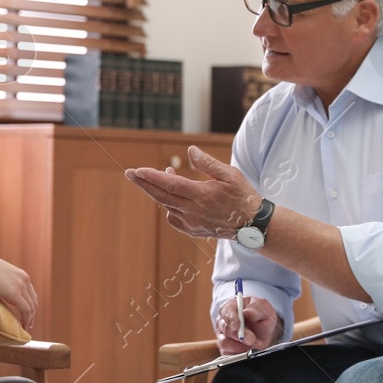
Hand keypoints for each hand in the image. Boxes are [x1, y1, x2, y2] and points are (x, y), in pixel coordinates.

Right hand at [0, 247, 36, 331]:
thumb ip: (3, 284)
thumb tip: (4, 294)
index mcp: (21, 274)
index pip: (31, 293)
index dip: (30, 306)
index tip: (27, 316)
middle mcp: (24, 279)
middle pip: (34, 301)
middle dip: (32, 314)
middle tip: (27, 325)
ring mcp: (20, 285)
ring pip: (31, 307)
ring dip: (29, 319)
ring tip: (24, 328)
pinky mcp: (14, 292)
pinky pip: (25, 310)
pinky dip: (26, 320)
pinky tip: (21, 327)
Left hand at [126, 146, 260, 240]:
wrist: (252, 225)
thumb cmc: (243, 196)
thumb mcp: (231, 175)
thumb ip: (208, 164)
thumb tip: (189, 151)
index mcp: (203, 195)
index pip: (170, 184)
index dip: (152, 177)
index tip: (137, 171)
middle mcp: (194, 211)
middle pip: (162, 197)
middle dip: (144, 184)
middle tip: (130, 174)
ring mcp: (193, 223)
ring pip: (167, 206)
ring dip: (159, 192)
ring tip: (160, 177)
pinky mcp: (193, 231)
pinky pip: (173, 219)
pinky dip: (168, 207)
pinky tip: (173, 198)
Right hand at [215, 296, 279, 354]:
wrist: (266, 331)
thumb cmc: (262, 316)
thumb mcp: (264, 307)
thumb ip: (256, 308)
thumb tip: (248, 312)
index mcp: (232, 306)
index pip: (226, 311)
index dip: (230, 319)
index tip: (237, 325)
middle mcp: (224, 321)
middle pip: (225, 329)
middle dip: (239, 335)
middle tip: (251, 338)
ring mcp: (223, 335)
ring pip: (225, 343)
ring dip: (239, 346)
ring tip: (252, 344)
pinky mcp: (226, 349)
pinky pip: (228, 354)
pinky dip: (239, 353)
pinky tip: (247, 350)